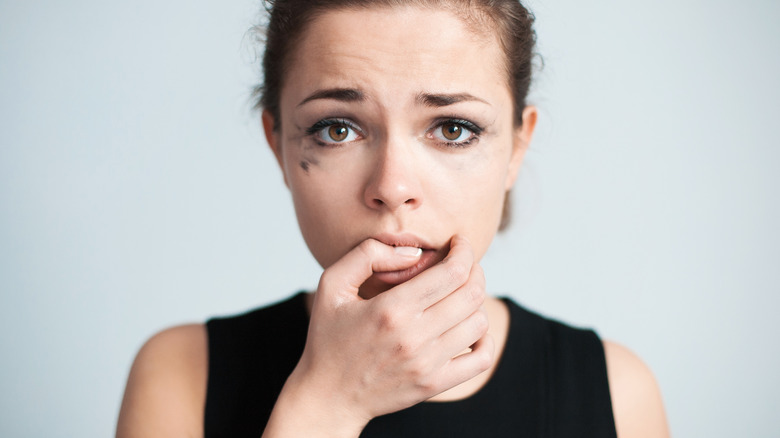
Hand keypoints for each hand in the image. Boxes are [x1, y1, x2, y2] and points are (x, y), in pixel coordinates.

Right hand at [264, 236, 493, 436]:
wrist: (327, 397)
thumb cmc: (328, 337)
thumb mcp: (331, 285)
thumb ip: (366, 255)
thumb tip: (413, 253)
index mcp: (391, 309)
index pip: (452, 272)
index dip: (464, 250)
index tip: (459, 243)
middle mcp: (413, 337)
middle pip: (471, 293)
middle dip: (475, 270)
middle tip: (463, 264)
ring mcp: (427, 364)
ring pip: (479, 322)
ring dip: (477, 301)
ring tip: (462, 293)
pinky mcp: (434, 384)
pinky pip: (480, 358)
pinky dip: (485, 338)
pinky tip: (470, 327)